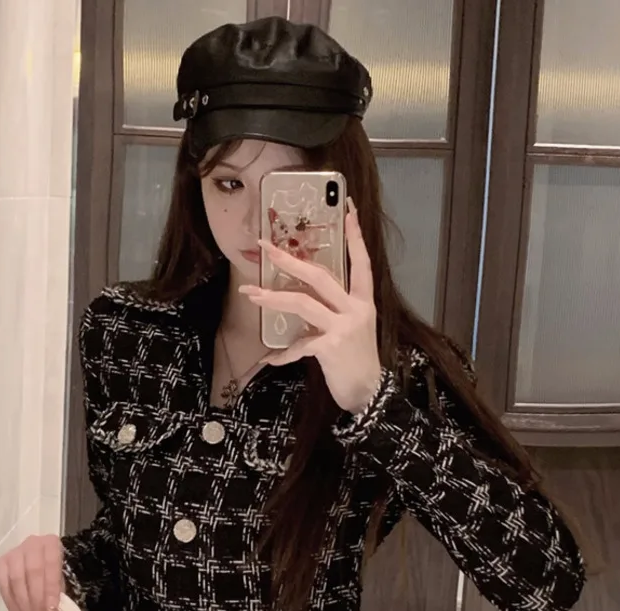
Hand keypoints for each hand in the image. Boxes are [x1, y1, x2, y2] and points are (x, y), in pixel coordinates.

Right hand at [0, 534, 64, 610]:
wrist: (41, 560)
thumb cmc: (55, 571)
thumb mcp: (64, 578)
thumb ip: (59, 593)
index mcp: (51, 544)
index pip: (51, 566)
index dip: (50, 591)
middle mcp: (31, 544)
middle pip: (32, 573)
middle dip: (36, 601)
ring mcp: (13, 554)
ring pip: (15, 581)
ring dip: (23, 606)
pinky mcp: (0, 565)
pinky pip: (3, 587)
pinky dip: (11, 605)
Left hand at [239, 198, 381, 413]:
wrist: (368, 393)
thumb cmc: (357, 360)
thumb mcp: (351, 329)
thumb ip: (331, 311)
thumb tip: (301, 300)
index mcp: (362, 301)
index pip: (361, 262)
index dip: (355, 236)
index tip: (349, 208)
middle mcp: (355, 309)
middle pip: (320, 276)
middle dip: (289, 260)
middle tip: (266, 247)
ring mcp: (343, 327)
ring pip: (302, 302)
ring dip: (273, 297)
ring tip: (250, 293)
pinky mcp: (331, 348)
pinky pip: (298, 345)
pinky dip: (282, 354)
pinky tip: (269, 359)